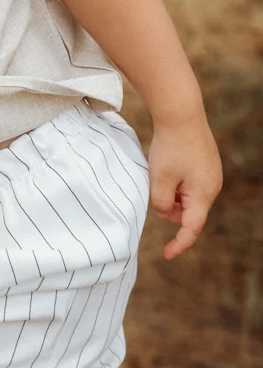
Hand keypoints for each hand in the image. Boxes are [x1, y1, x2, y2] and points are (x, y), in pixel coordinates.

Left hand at [149, 113, 222, 257]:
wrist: (181, 114)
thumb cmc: (170, 147)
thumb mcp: (159, 180)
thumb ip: (161, 204)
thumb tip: (166, 212)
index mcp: (203, 194)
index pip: (191, 228)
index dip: (179, 243)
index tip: (167, 254)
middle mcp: (212, 187)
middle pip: (188, 212)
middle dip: (169, 207)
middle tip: (154, 187)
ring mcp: (211, 175)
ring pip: (187, 197)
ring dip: (171, 193)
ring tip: (161, 171)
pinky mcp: (206, 165)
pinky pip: (189, 183)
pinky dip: (176, 182)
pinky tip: (167, 165)